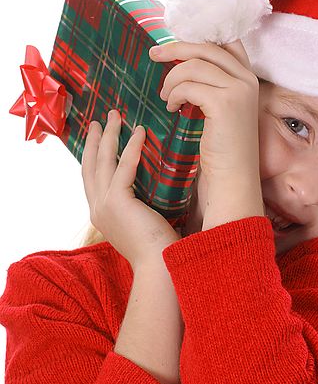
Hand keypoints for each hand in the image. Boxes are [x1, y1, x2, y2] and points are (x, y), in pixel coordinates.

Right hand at [82, 110, 180, 269]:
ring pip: (103, 161)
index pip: (92, 179)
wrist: (160, 268)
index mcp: (101, 215)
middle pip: (90, 165)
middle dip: (94, 140)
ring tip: (114, 115)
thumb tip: (153, 188)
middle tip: (99, 119)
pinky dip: (132, 147)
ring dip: (108, 135)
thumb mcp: (143, 223)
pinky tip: (140, 131)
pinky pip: (124, 167)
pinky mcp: (117, 203)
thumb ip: (139, 206)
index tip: (97, 137)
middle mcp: (97, 209)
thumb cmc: (159, 249)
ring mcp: (103, 206)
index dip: (93, 156)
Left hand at [149, 40, 259, 178]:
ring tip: (165, 97)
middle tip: (153, 54)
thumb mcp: (221, 109)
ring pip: (194, 65)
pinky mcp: (224, 103)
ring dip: (172, 79)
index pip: (226, 41)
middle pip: (207, 47)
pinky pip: (188, 86)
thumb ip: (212, 84)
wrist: (233, 178)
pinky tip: (172, 107)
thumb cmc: (223, 149)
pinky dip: (174, 94)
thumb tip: (185, 60)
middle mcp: (247, 80)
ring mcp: (238, 90)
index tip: (176, 45)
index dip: (199, 37)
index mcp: (249, 79)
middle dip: (176, 48)